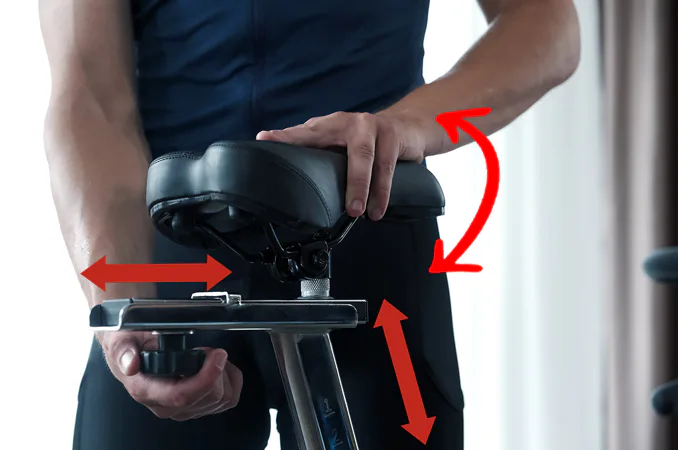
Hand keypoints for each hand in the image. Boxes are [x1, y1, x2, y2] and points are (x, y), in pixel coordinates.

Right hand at [97, 330, 242, 420]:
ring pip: (221, 399)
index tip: (216, 355)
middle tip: (208, 350)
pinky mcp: (196, 407)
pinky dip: (231, 380)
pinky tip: (217, 368)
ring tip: (209, 358)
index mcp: (146, 390)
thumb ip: (124, 350)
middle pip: (208, 397)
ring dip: (223, 373)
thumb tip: (130, 363)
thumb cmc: (129, 345)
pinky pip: (228, 400)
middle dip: (217, 368)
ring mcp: (182, 408)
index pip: (182, 395)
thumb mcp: (120, 340)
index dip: (206, 377)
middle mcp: (165, 405)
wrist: (131, 351)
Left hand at [256, 111, 443, 220]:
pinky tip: (378, 208)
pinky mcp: (393, 135)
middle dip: (317, 164)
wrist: (409, 126)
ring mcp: (372, 126)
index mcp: (330, 125)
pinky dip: (382, 191)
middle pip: (332, 142)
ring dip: (361, 188)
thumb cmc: (369, 141)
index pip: (303, 132)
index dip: (284, 136)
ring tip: (357, 212)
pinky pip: (386, 166)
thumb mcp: (342, 144)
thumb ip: (323, 157)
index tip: (263, 139)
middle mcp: (348, 121)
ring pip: (364, 158)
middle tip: (316, 191)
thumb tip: (297, 185)